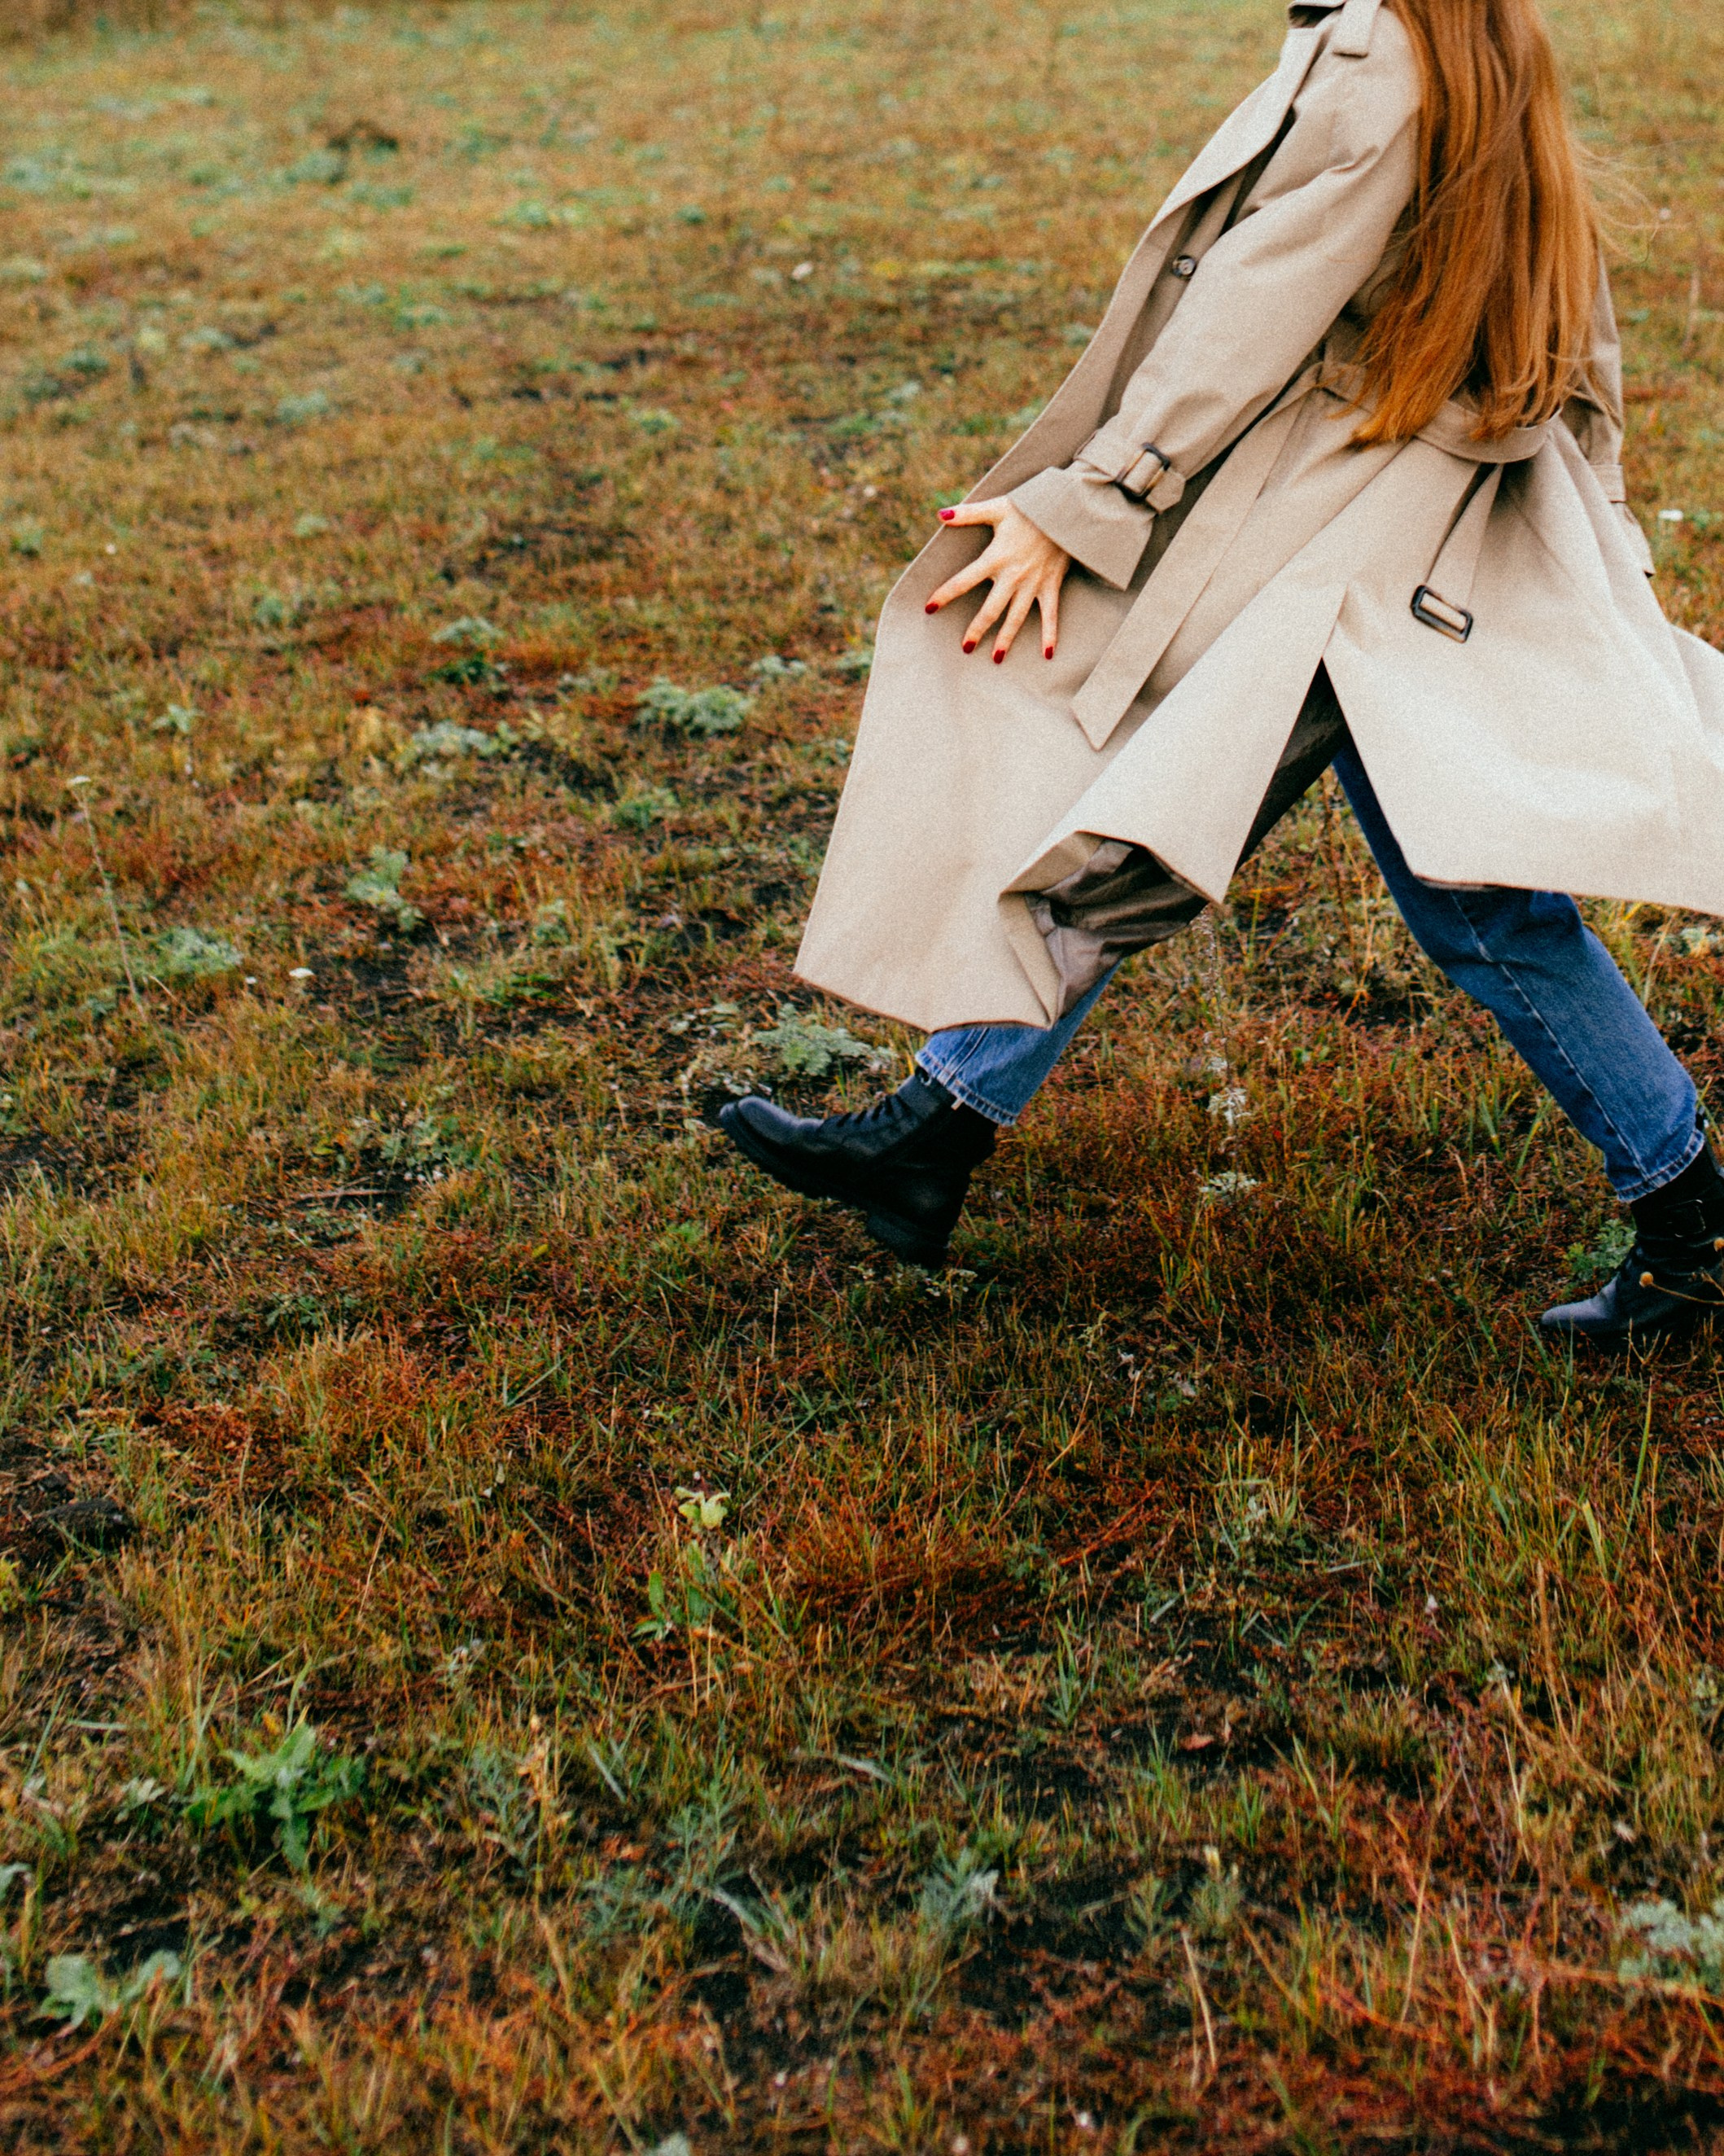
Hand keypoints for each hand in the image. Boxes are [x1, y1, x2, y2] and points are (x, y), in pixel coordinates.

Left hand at [925, 497, 1069, 660]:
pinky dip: (1050, 634)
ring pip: (1016, 618)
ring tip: (996, 658)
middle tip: (966, 648)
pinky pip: (1051, 615)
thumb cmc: (1031, 506)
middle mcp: (1012, 576)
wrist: (1067, 508)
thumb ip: (968, 514)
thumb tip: (940, 514)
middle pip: (990, 610)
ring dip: (1006, 639)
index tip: (929, 608)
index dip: (945, 594)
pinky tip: (1047, 654)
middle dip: (977, 630)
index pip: (963, 581)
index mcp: (995, 558)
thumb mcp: (998, 507)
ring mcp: (1033, 584)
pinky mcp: (1051, 586)